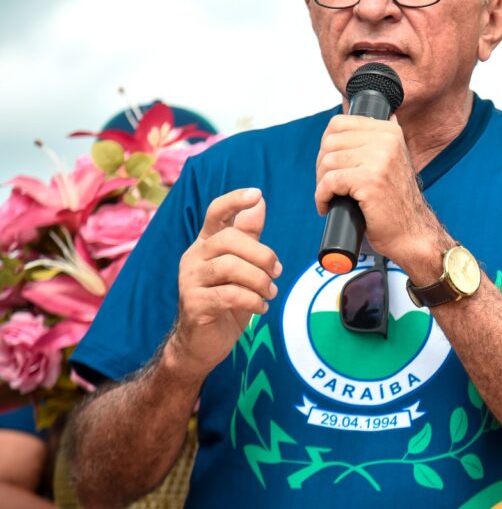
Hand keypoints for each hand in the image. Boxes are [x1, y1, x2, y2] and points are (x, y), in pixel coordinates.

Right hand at [169, 188, 280, 378]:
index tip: (256, 194)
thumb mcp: (242, 266)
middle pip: (229, 239)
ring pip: (229, 266)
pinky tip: (261, 308)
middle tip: (277, 272)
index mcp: (207, 244)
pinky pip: (228, 294)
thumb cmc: (225, 301)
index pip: (216, 213)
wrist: (202, 343)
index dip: (234, 200)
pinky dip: (252, 300)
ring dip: (259, 280)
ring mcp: (190, 280)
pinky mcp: (194, 304)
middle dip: (262, 254)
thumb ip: (248, 236)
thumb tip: (259, 203)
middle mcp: (194, 257)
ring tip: (270, 293)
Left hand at [314, 115, 446, 275]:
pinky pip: (329, 182)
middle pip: (330, 142)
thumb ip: (375, 138)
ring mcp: (379, 159)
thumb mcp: (391, 160)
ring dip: (321, 183)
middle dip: (322, 166)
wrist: (412, 232)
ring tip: (331, 196)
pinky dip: (322, 197)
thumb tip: (350, 112)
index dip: (327, 146)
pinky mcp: (369, 180)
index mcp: (389, 131)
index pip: (339, 123)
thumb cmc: (396, 201)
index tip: (330, 165)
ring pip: (327, 162)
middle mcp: (386, 140)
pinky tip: (328, 206)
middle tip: (329, 185)